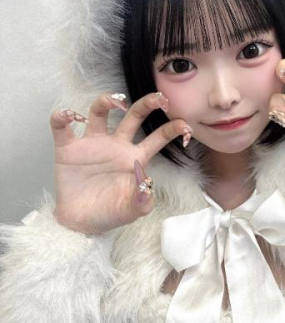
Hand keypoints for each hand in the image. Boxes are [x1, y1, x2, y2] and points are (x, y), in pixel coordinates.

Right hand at [50, 92, 191, 234]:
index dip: (171, 129)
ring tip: (112, 102)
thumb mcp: (132, 211)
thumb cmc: (110, 213)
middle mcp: (116, 145)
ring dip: (105, 101)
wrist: (81, 224)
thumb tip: (147, 185)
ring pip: (99, 112)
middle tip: (158, 97)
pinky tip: (66, 116)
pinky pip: (62, 128)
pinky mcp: (68, 149)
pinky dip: (62, 117)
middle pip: (133, 116)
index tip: (185, 124)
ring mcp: (92, 144)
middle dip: (146, 104)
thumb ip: (142, 200)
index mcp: (135, 158)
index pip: (157, 138)